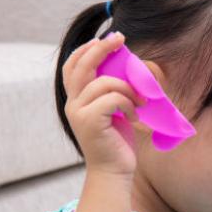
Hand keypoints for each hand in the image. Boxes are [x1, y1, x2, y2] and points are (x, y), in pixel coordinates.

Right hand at [62, 32, 144, 177]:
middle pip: (81, 65)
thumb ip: (113, 91)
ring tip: (139, 104)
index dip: (86, 49)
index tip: (106, 39)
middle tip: (120, 38)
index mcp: (76, 100)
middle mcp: (72, 104)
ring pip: (103, 83)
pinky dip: (128, 104)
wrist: (114, 172)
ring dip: (128, 89)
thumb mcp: (115, 111)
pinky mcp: (90, 121)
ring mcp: (79, 112)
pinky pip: (113, 98)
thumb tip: (129, 65)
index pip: (72, 65)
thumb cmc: (117, 143)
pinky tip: (134, 118)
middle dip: (101, 48)